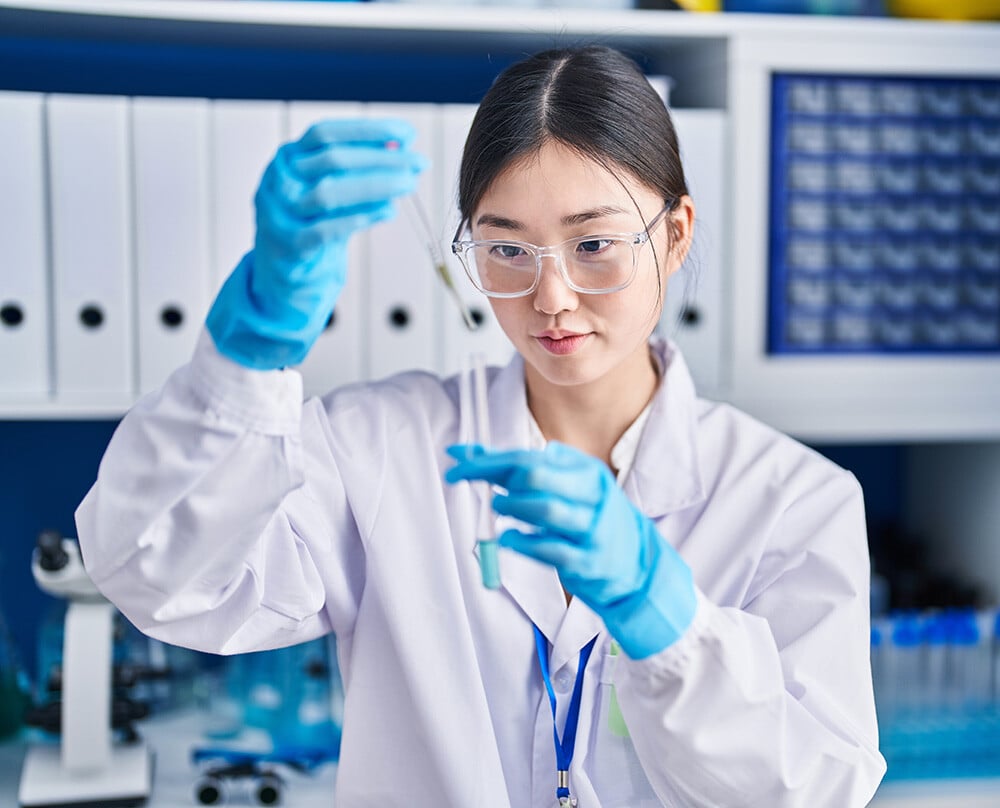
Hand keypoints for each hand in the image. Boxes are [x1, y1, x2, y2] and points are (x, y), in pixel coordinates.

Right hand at [207, 118, 426, 369]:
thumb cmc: (314, 219)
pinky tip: (387, 212)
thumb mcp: (332, 186)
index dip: (368, 131)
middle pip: (332, 161)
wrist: (283, 268)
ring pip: (328, 194)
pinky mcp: (289, 246)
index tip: (407, 134)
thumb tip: (403, 146)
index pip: (327, 134)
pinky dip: (359, 219)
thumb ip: (359, 167)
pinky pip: (325, 231)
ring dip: (376, 187)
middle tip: (419, 163)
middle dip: (382, 159)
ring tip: (409, 185)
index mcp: (289, 156)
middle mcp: (279, 180)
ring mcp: (279, 213)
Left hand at [445, 442, 696, 657]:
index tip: (456, 464)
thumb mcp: (565, 488)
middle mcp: (592, 496)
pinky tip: (507, 539)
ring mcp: (592, 530)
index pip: (529, 457)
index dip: (488, 460)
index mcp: (586, 472)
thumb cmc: (588, 520)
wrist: (636, 566)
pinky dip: (523, 543)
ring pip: (547, 510)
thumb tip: (465, 452)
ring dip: (513, 507)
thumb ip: (519, 471)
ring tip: (498, 507)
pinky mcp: (588, 562)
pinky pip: (551, 550)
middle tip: (479, 487)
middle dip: (498, 478)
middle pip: (537, 476)